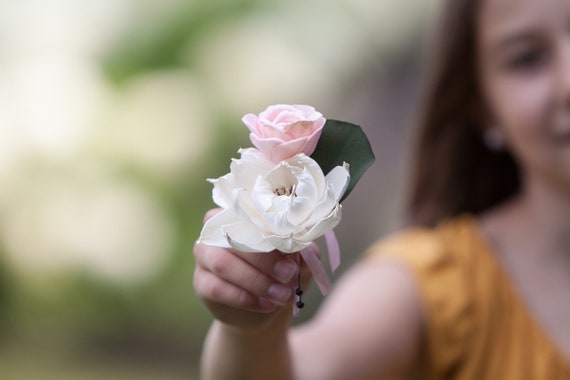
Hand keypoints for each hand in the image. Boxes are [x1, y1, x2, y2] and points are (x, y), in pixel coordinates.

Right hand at [193, 209, 316, 330]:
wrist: (266, 307)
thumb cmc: (281, 272)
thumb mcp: (296, 260)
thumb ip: (300, 252)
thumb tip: (303, 249)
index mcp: (242, 215)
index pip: (250, 213)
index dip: (272, 232)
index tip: (294, 253)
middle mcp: (217, 229)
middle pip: (235, 238)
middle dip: (266, 259)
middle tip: (290, 275)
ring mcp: (205, 255)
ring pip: (224, 264)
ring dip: (256, 281)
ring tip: (282, 295)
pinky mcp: (201, 282)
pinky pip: (218, 288)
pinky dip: (245, 298)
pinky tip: (267, 305)